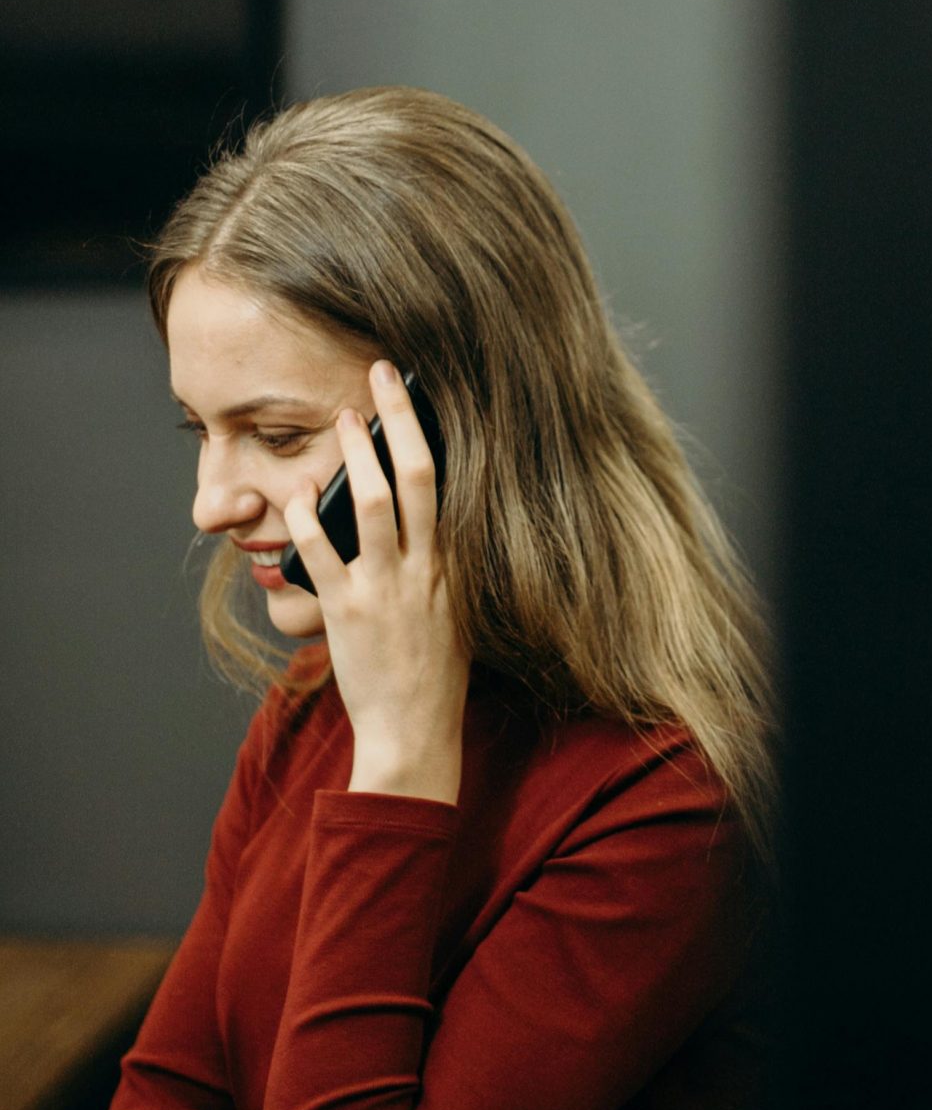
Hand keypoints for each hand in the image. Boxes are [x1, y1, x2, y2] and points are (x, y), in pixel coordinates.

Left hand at [281, 361, 465, 802]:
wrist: (416, 733)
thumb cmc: (435, 674)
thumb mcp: (456, 610)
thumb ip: (442, 564)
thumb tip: (425, 520)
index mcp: (455, 564)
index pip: (449, 482)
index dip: (431, 432)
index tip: (412, 395)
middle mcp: (426, 567)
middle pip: (420, 476)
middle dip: (400, 420)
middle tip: (381, 376)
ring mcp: (386, 588)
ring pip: (375, 505)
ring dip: (357, 456)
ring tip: (345, 420)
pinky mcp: (347, 612)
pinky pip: (322, 554)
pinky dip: (307, 520)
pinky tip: (297, 497)